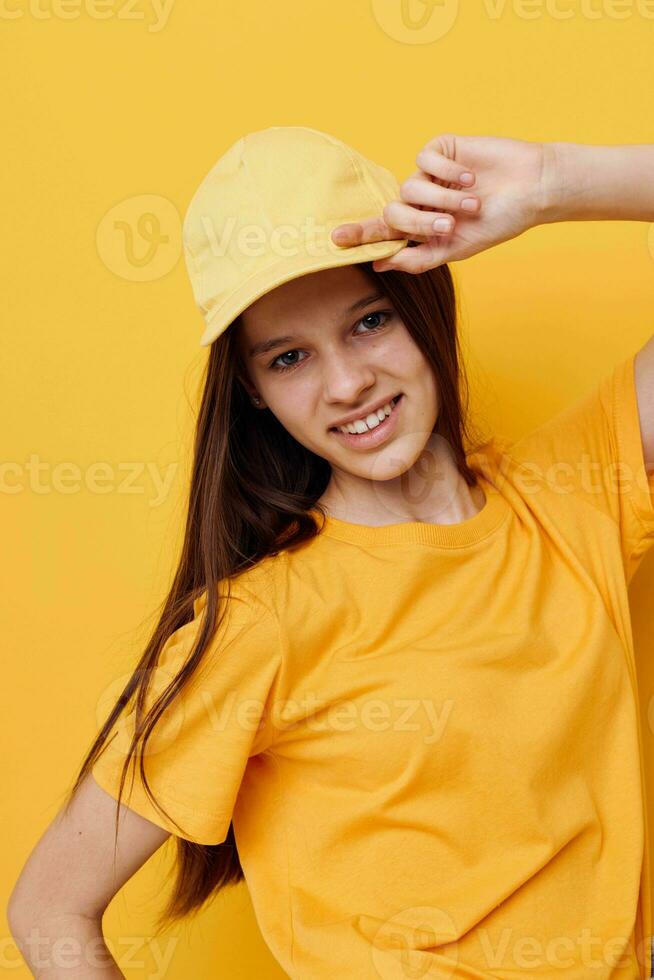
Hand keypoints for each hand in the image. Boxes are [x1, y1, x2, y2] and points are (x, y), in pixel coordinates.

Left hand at [331, 134, 554, 273]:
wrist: (532, 189)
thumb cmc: (499, 222)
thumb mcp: (458, 248)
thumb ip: (419, 259)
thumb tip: (380, 264)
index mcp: (423, 228)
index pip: (384, 233)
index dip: (360, 236)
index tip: (335, 242)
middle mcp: (421, 202)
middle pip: (394, 213)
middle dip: (417, 221)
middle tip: (447, 225)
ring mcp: (430, 175)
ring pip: (410, 187)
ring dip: (442, 199)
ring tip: (472, 202)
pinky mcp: (441, 150)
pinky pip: (425, 160)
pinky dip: (447, 172)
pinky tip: (470, 177)